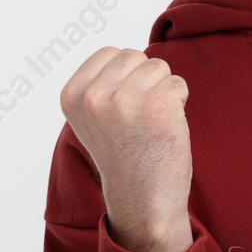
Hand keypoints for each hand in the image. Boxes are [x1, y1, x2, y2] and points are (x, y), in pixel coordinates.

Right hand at [59, 47, 194, 251]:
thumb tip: (129, 54)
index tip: (122, 110)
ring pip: (159, 67)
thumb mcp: (92, 116)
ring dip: (162, 92)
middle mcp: (94, 95)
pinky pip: (178, 84)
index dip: (125, 77)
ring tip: (150, 124)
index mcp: (72, 94)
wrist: (142, 200)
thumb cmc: (123, 155)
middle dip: (145, 81)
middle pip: (135, 56)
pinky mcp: (159, 106)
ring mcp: (126, 99)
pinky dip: (179, 103)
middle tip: (138, 120)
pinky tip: (165, 129)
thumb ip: (101, 83)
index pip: (110, 52)